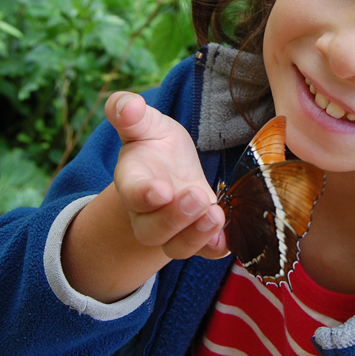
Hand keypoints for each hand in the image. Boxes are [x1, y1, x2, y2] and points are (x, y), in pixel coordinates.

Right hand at [105, 91, 228, 259]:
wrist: (171, 169)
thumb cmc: (156, 145)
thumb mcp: (145, 125)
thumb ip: (131, 115)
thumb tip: (127, 104)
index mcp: (133, 182)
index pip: (132, 194)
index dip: (144, 195)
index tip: (160, 190)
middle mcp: (149, 214)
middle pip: (152, 230)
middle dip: (174, 218)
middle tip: (196, 197)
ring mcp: (174, 229)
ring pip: (177, 246)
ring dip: (196, 235)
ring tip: (215, 216)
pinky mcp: (198, 235)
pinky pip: (204, 251)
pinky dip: (214, 248)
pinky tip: (227, 239)